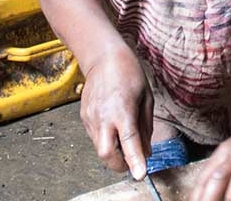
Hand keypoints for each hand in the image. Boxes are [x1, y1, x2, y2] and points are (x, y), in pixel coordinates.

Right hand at [80, 47, 152, 179]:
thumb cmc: (128, 73)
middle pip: (106, 154)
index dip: (135, 161)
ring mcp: (91, 117)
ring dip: (112, 152)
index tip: (140, 174)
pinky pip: (95, 137)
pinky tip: (112, 127)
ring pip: (99, 148)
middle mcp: (103, 117)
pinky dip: (105, 140)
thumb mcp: (146, 99)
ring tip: (122, 139)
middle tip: (131, 162)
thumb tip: (146, 151)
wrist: (102, 56)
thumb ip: (145, 128)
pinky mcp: (84, 116)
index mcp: (122, 111)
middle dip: (119, 165)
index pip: (129, 142)